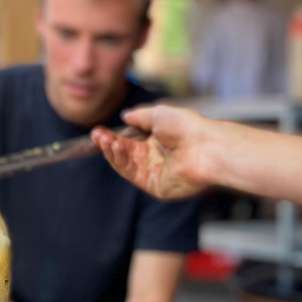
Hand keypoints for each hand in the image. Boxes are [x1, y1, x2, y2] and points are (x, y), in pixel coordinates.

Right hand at [91, 105, 219, 200]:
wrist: (205, 147)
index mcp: (159, 141)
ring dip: (112, 151)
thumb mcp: (159, 114)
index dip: (114, 135)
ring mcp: (154, 173)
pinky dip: (119, 161)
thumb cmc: (187, 128)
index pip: (130, 140)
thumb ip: (139, 116)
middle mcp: (156, 158)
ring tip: (103, 139)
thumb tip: (125, 116)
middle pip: (125, 152)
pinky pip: (131, 174)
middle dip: (109, 143)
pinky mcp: (155, 186)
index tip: (99, 130)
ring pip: (125, 163)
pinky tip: (113, 147)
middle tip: (96, 134)